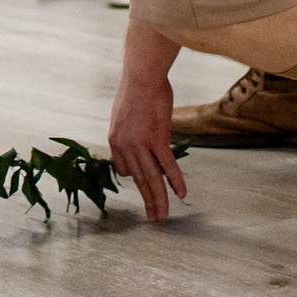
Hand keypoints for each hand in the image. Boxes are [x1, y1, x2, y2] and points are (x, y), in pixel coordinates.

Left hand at [107, 69, 187, 222]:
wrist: (142, 77)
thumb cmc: (135, 92)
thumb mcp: (122, 115)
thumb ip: (127, 133)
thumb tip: (135, 141)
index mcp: (115, 141)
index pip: (124, 170)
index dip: (136, 177)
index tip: (145, 184)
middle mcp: (125, 146)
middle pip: (138, 180)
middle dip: (147, 201)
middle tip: (153, 219)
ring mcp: (141, 144)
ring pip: (152, 178)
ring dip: (159, 200)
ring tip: (163, 216)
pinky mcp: (158, 138)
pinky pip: (168, 165)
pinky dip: (176, 181)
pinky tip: (181, 194)